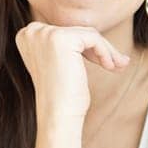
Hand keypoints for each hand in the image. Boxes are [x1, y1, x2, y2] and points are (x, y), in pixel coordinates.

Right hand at [15, 21, 129, 121]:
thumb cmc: (62, 97)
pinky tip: (110, 67)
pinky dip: (105, 52)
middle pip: (78, 31)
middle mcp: (32, 32)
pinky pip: (93, 38)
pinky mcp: (61, 38)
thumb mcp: (61, 65)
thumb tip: (93, 36)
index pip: (66, 33)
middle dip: (100, 48)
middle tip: (120, 62)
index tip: (103, 61)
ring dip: (106, 51)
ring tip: (119, 66)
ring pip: (88, 34)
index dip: (86, 47)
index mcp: (27, 36)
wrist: (58, 116)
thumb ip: (67, 46)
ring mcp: (45, 34)